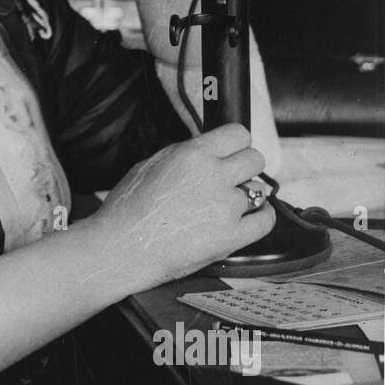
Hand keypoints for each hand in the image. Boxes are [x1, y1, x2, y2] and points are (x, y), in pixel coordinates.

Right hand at [90, 124, 275, 287]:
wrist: (119, 249)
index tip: (231, 153)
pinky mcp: (230, 238)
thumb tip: (207, 151)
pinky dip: (260, 217)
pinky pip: (265, 220)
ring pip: (259, 191)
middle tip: (231, 180)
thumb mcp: (150, 165)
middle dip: (244, 168)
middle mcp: (213, 177)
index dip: (235, 144)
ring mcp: (225, 208)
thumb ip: (184, 155)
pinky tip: (248, 217)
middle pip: (255, 160)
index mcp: (192, 155)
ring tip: (226, 206)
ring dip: (246, 196)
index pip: (238, 134)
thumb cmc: (126, 210)